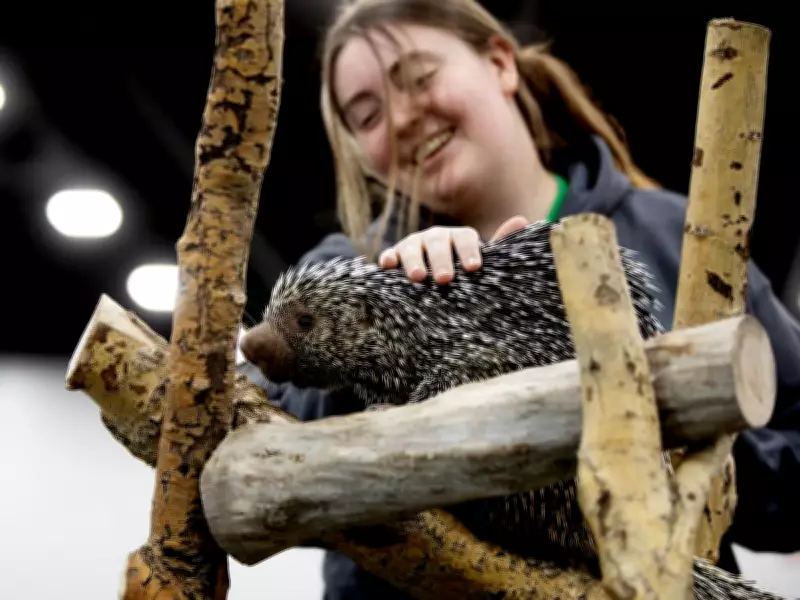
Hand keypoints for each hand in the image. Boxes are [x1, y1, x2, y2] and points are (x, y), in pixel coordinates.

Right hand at [379, 215, 527, 283]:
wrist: (432, 271)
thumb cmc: (460, 266)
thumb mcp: (479, 257)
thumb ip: (501, 242)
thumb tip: (522, 220)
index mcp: (459, 236)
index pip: (466, 238)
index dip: (469, 251)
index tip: (473, 267)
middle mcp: (436, 237)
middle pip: (438, 244)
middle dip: (442, 260)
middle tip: (446, 279)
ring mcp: (413, 244)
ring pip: (413, 247)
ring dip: (414, 260)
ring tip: (418, 277)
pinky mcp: (395, 254)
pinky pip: (390, 254)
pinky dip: (388, 258)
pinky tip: (388, 265)